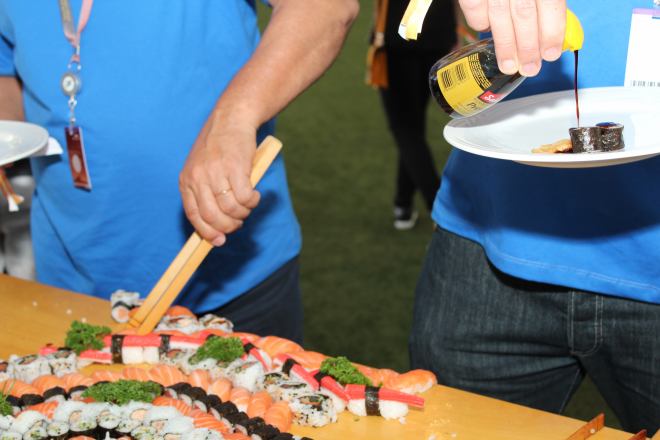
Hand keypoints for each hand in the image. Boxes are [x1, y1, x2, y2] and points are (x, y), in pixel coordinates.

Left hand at [179, 121, 260, 245]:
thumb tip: (215, 223)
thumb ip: (204, 191)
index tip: (219, 241)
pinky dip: (253, 202)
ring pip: (231, 209)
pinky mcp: (236, 168)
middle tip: (239, 222)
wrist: (231, 119)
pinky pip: (245, 198)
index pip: (193, 214)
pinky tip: (255, 195)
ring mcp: (217, 173)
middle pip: (213, 216)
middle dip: (229, 226)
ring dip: (243, 213)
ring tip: (248, 205)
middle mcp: (199, 177)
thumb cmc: (219, 147)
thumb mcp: (202, 168)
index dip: (207, 232)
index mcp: (187, 180)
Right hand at [458, 0, 565, 76]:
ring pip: (499, 18)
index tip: (551, 54)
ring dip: (505, 47)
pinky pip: (475, 11)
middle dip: (528, 47)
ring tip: (509, 66)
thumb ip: (542, 3)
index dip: (552, 32)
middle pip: (524, 15)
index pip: (552, 4)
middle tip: (530, 68)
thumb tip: (550, 30)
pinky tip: (487, 29)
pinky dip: (480, 24)